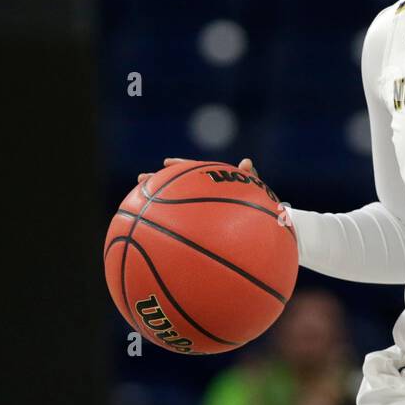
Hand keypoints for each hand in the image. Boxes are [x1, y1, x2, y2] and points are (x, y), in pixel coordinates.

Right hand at [137, 157, 296, 242]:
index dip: (180, 167)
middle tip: (141, 179)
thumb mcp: (258, 198)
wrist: (269, 238)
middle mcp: (203, 201)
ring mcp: (200, 217)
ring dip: (155, 208)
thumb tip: (246, 162)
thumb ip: (251, 180)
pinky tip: (153, 242)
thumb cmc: (265, 216)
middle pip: (175, 188)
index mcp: (213, 188)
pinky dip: (169, 234)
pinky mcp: (201, 234)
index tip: (166, 163)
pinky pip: (182, 233)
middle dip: (157, 184)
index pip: (193, 172)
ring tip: (135, 209)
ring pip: (173, 210)